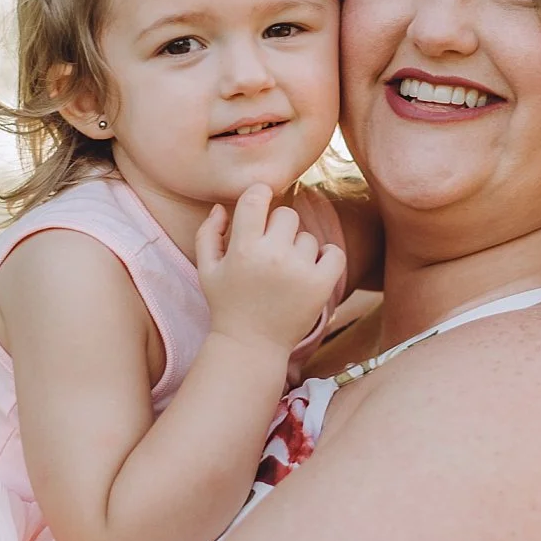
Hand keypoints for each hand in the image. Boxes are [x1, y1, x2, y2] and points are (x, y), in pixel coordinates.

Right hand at [195, 184, 345, 352]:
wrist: (251, 346)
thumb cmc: (227, 305)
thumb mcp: (206, 270)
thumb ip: (208, 233)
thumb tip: (223, 206)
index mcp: (243, 248)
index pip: (257, 196)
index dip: (260, 194)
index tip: (260, 204)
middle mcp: (273, 256)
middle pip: (287, 214)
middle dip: (278, 227)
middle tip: (270, 250)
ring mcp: (299, 271)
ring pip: (308, 237)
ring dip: (298, 249)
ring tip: (284, 272)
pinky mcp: (321, 286)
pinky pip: (334, 253)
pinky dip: (327, 257)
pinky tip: (312, 267)